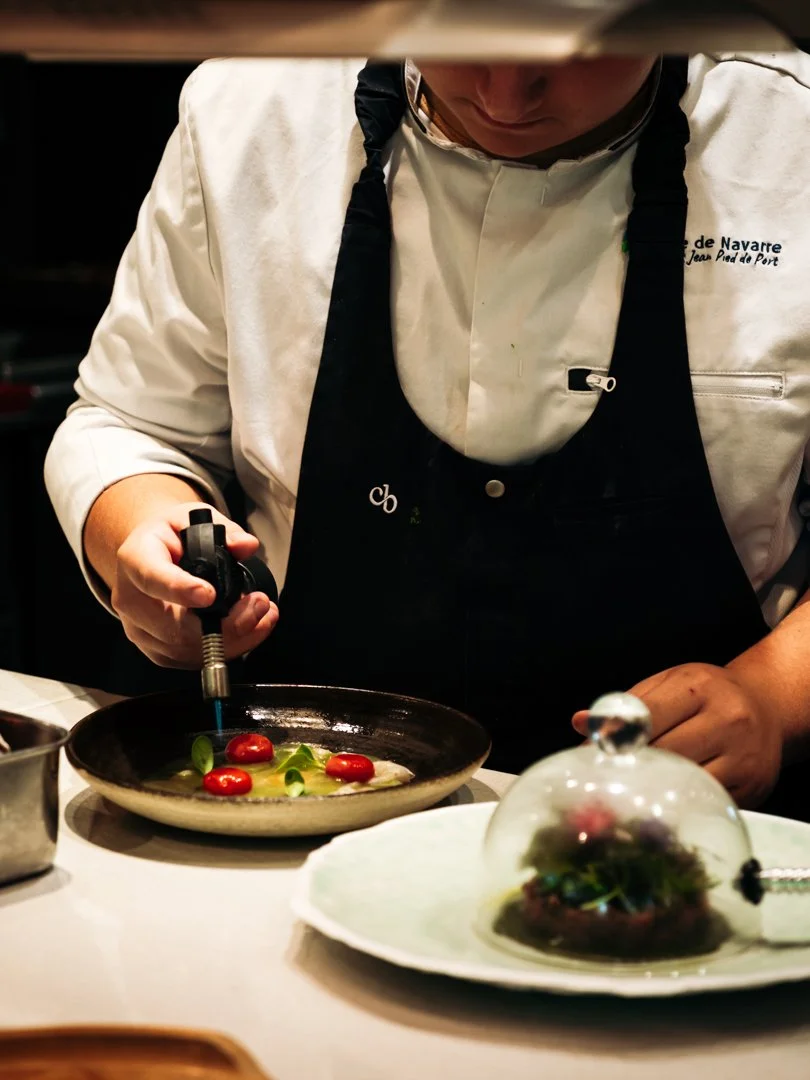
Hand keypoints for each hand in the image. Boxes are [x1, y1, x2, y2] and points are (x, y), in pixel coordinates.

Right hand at [112, 502, 277, 667]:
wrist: (150, 555)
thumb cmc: (171, 537)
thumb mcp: (194, 518)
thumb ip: (224, 530)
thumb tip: (246, 546)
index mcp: (135, 558)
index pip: (152, 578)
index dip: (180, 589)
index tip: (209, 595)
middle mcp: (130, 599)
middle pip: (173, 625)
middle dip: (224, 621)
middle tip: (259, 604)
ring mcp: (140, 629)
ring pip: (187, 648)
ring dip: (234, 637)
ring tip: (263, 614)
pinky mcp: (156, 650)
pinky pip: (192, 659)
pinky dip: (229, 648)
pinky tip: (253, 629)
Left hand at [572, 663, 783, 807]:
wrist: (767, 707)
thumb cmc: (705, 695)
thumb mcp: (667, 684)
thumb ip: (625, 704)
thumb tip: (581, 723)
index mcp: (700, 687)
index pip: (648, 715)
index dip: (614, 737)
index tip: (589, 753)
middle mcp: (728, 719)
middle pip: (665, 753)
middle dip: (630, 767)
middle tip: (600, 780)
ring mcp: (744, 756)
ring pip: (685, 782)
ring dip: (652, 789)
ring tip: (626, 793)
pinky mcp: (753, 787)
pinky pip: (705, 802)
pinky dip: (679, 804)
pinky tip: (660, 803)